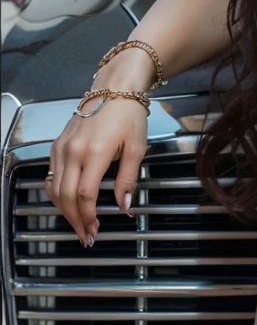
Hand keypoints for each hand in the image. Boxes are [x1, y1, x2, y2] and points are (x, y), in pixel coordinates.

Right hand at [44, 54, 152, 245]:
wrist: (114, 88)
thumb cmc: (128, 114)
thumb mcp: (137, 147)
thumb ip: (128, 178)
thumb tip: (124, 206)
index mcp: (94, 152)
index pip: (85, 194)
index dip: (88, 216)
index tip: (95, 230)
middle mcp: (73, 151)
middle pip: (66, 196)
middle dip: (75, 220)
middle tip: (86, 236)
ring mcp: (62, 148)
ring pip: (55, 188)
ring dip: (64, 210)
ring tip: (78, 223)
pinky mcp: (57, 144)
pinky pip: (51, 175)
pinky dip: (56, 193)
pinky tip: (67, 202)